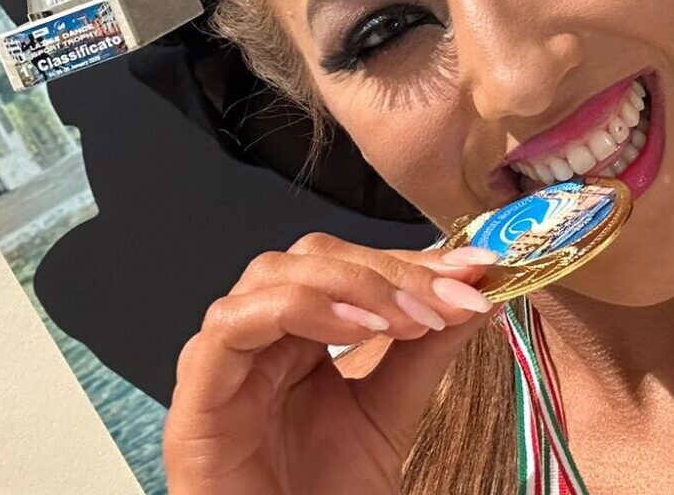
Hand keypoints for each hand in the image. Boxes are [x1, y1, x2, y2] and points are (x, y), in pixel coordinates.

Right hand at [163, 236, 498, 494]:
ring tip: (410, 318)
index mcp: (297, 336)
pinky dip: (298, 309)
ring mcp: (223, 361)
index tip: (474, 269)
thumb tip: (476, 292)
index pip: (348, 265)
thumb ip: (425, 351)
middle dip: (388, 269)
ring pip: (272, 275)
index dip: (411, 260)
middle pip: (312, 258)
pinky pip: (233, 324)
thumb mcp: (390, 415)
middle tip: (449, 296)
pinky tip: (358, 329)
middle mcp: (258, 338)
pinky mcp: (197, 395)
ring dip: (352, 284)